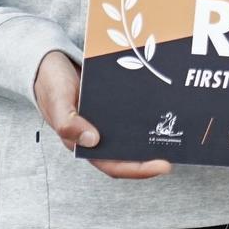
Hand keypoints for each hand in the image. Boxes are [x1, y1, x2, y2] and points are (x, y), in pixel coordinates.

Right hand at [33, 51, 172, 179]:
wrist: (50, 59)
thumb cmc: (50, 83)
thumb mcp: (57, 101)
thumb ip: (68, 122)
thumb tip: (92, 141)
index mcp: (83, 143)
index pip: (114, 164)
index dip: (138, 169)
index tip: (163, 165)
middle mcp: (99, 135)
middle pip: (129, 153)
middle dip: (153, 155)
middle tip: (178, 148)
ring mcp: (108, 120)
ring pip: (134, 133)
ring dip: (153, 135)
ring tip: (179, 132)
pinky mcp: (115, 103)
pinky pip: (133, 112)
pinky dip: (148, 113)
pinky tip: (165, 107)